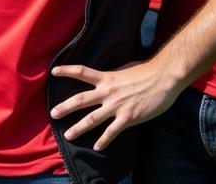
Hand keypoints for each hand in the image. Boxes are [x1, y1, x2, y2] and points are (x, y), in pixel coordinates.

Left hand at [50, 57, 182, 150]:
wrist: (163, 78)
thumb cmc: (145, 71)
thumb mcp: (123, 69)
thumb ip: (112, 76)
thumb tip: (106, 78)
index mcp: (106, 77)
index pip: (81, 72)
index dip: (67, 70)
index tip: (53, 71)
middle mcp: (108, 91)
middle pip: (81, 100)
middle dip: (65, 107)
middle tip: (52, 114)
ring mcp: (117, 106)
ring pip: (93, 119)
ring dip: (79, 128)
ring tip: (68, 135)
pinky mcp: (128, 118)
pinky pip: (112, 131)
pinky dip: (104, 140)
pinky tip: (97, 147)